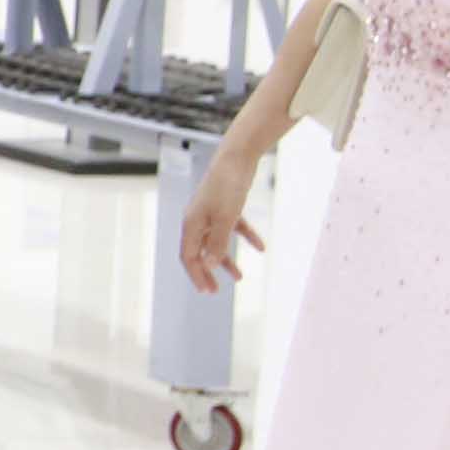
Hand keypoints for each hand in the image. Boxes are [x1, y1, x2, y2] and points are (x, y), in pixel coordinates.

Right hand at [180, 138, 267, 294]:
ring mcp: (211, 213)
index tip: (207, 291)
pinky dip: (246, 238)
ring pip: (216, 242)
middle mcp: (198, 220)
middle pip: (199, 252)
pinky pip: (234, 228)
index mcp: (192, 224)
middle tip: (215, 291)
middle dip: (207, 272)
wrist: (237, 158)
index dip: (196, 274)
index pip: (189, 256)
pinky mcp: (226, 206)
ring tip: (240, 277)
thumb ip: (218, 242)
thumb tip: (211, 265)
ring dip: (226, 260)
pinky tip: (260, 248)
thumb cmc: (227, 187)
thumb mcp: (225, 218)